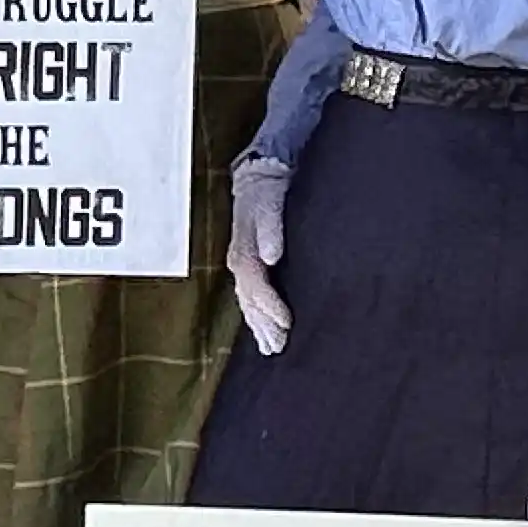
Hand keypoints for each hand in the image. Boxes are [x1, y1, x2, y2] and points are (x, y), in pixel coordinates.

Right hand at [225, 155, 292, 354]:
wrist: (257, 178)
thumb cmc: (266, 193)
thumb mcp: (270, 204)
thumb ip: (272, 230)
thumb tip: (272, 255)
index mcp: (244, 253)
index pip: (256, 287)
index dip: (271, 308)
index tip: (288, 324)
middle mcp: (239, 262)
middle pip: (250, 302)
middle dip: (263, 326)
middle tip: (278, 348)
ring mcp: (241, 265)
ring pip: (247, 303)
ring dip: (257, 326)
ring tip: (269, 348)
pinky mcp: (247, 264)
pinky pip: (247, 296)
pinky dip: (254, 315)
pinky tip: (260, 328)